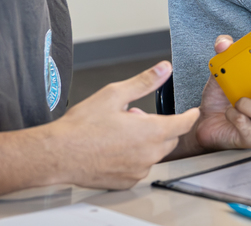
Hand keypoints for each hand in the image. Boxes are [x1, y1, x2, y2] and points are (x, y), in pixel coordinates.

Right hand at [48, 61, 199, 188]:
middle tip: (135, 117)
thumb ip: (144, 81)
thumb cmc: (82, 127)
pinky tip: (115, 148)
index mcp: (151, 132)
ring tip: (120, 132)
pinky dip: (133, 158)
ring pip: (153, 154)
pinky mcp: (125, 182)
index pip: (183, 124)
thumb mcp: (115, 94)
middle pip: (169, 139)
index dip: (189, 115)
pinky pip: (139, 168)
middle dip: (159, 126)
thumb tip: (163, 69)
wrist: (58, 154)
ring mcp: (137, 171)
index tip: (192, 112)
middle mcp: (148, 155)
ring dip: (145, 142)